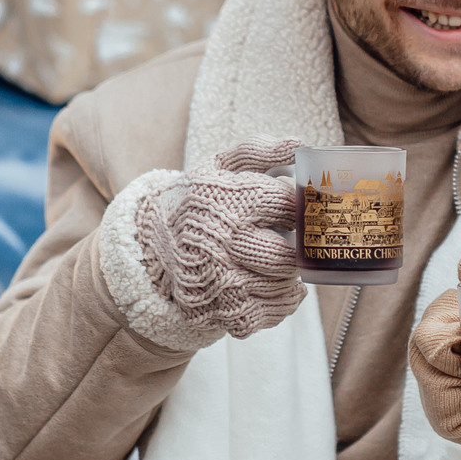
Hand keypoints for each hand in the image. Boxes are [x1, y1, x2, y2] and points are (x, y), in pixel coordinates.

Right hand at [135, 137, 305, 340]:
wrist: (155, 239)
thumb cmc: (202, 199)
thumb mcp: (222, 165)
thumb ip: (261, 150)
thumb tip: (300, 144)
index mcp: (224, 198)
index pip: (287, 205)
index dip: (305, 207)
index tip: (304, 208)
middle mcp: (217, 241)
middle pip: (285, 259)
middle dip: (298, 252)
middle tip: (295, 242)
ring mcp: (214, 280)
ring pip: (280, 290)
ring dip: (289, 278)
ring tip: (277, 262)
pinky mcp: (212, 309)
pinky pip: (265, 316)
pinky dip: (277, 304)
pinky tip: (268, 285)